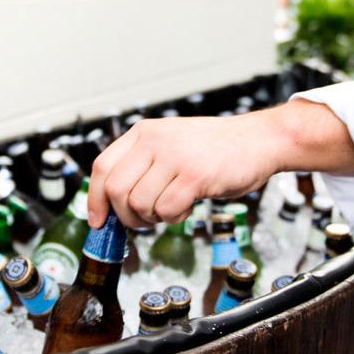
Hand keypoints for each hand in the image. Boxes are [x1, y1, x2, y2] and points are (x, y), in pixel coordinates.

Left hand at [87, 100, 353, 228]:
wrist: (259, 140)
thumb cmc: (216, 149)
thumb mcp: (170, 144)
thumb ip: (142, 165)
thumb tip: (113, 203)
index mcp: (144, 132)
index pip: (102, 168)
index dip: (95, 200)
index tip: (99, 220)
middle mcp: (155, 140)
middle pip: (116, 190)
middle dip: (126, 216)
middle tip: (143, 221)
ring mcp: (175, 157)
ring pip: (140, 203)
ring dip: (153, 218)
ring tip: (171, 209)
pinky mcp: (195, 176)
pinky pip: (168, 210)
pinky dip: (173, 218)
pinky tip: (186, 207)